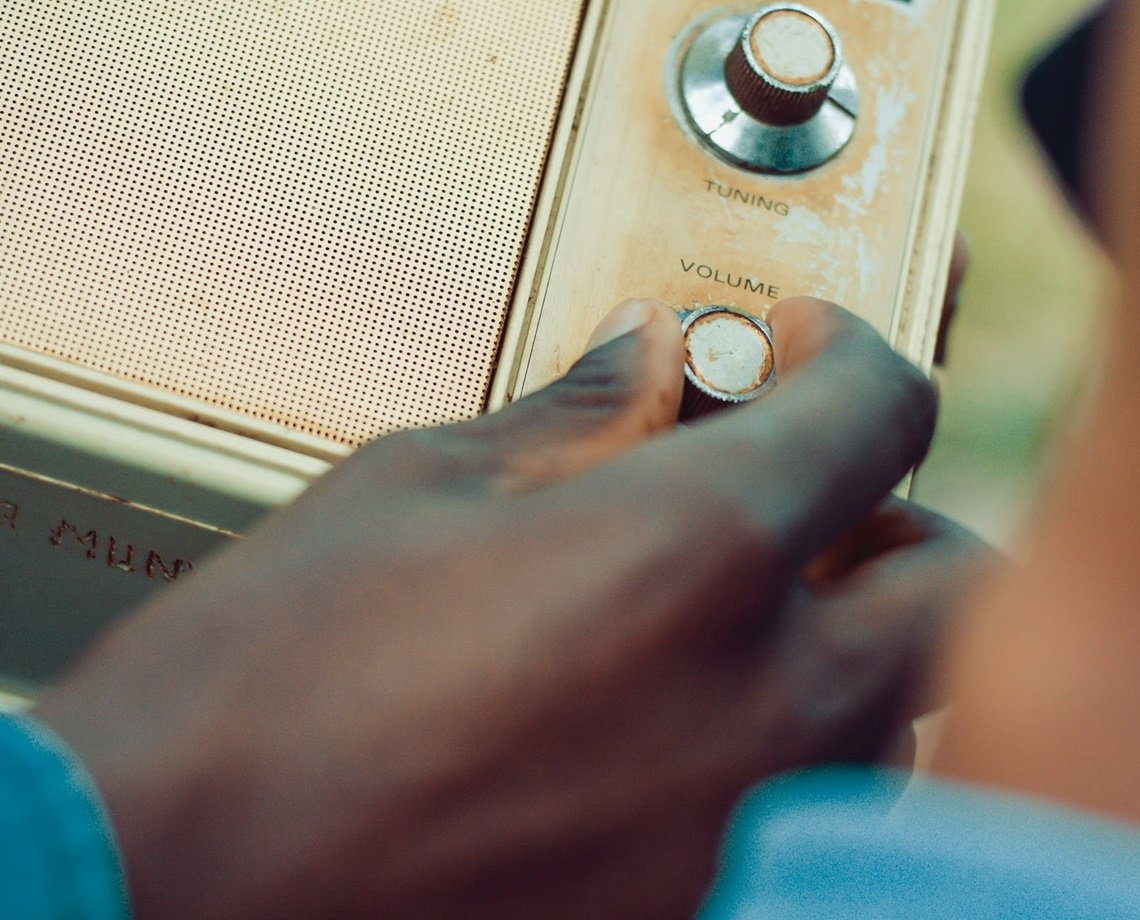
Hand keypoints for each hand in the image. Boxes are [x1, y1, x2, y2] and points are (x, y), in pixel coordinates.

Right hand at [38, 297, 986, 918]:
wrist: (170, 885)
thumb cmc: (258, 698)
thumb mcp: (411, 494)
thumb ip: (567, 420)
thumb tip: (638, 358)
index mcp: (688, 559)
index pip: (873, 417)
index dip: (850, 358)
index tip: (806, 349)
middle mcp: (757, 710)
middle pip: (947, 582)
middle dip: (891, 511)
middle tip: (810, 477)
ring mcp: (746, 830)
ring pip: (897, 706)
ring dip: (846, 627)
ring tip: (740, 593)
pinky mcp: (704, 910)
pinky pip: (817, 803)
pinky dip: (789, 734)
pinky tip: (684, 706)